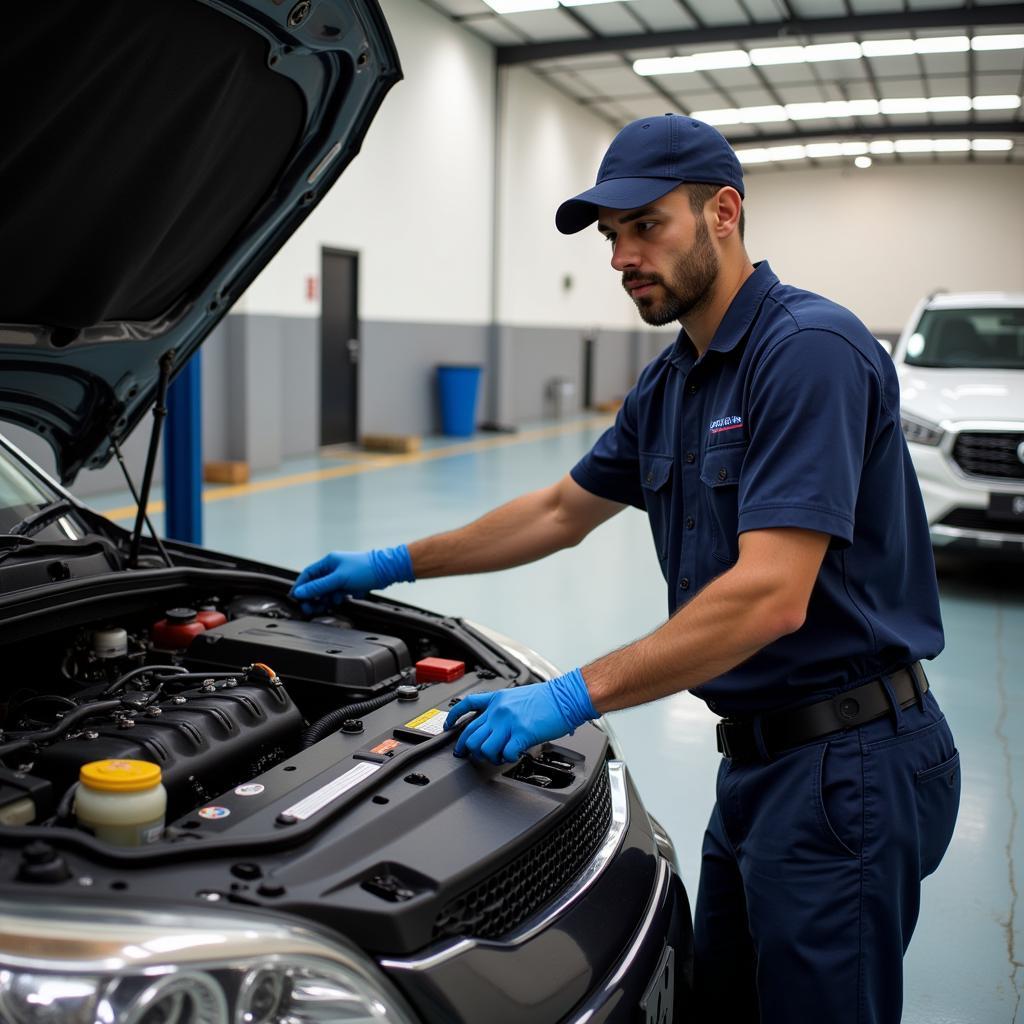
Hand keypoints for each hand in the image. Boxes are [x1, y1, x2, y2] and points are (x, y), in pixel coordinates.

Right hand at [290, 545, 413, 612]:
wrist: (386, 571)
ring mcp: (341, 577)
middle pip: (316, 585)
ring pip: (326, 591)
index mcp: (328, 562)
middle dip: (312, 597)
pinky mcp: (349, 585)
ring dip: (325, 599)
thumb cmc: (364, 570)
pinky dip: (336, 599)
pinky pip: (337, 594)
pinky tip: (342, 600)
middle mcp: (333, 569)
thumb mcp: (338, 579)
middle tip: (310, 608)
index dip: (301, 586)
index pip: (308, 574)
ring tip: (328, 605)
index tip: (295, 598)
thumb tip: (299, 592)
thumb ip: (319, 587)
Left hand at [444, 668, 597, 763]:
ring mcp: (509, 722)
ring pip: (483, 747)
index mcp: (497, 698)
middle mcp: (499, 710)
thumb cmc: (549, 698)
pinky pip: (504, 754)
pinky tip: (513, 755)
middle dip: (469, 748)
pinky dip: (507, 759)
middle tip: (473, 755)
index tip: (448, 727)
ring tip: (499, 756)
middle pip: (470, 734)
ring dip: (489, 756)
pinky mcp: (521, 734)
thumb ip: (504, 709)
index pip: (467, 705)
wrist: (567, 697)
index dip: (453, 718)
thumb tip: (496, 725)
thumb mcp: (519, 696)